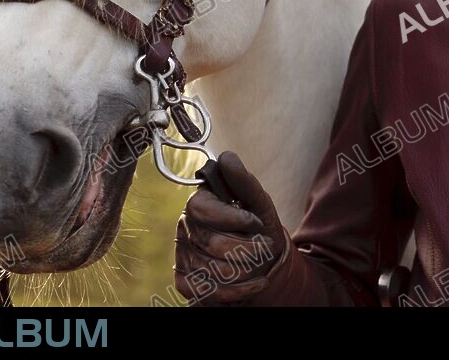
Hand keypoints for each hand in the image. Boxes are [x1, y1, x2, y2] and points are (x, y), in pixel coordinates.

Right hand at [174, 151, 288, 305]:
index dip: (232, 217)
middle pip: (211, 242)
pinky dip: (242, 288)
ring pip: (214, 268)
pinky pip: (212, 290)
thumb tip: (227, 157)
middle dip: (248, 246)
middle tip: (266, 245)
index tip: (255, 222)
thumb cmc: (259, 228)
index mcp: (199, 203)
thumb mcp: (260, 203)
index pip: (201, 208)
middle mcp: (185, 229)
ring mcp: (182, 257)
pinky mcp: (186, 283)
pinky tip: (257, 282)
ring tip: (260, 262)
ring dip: (248, 268)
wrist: (266, 263)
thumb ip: (244, 182)